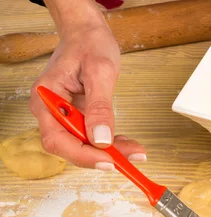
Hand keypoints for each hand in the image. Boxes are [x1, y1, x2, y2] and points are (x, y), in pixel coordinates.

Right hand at [29, 10, 145, 170]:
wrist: (88, 33)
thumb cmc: (89, 44)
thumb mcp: (100, 72)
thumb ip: (99, 107)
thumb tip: (100, 139)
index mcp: (46, 98)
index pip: (57, 139)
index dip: (82, 155)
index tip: (107, 161)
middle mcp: (51, 110)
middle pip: (70, 146)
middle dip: (100, 156)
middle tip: (130, 158)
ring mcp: (65, 114)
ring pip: (84, 144)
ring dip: (109, 151)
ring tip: (135, 151)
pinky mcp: (79, 115)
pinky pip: (92, 135)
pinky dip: (111, 142)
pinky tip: (128, 144)